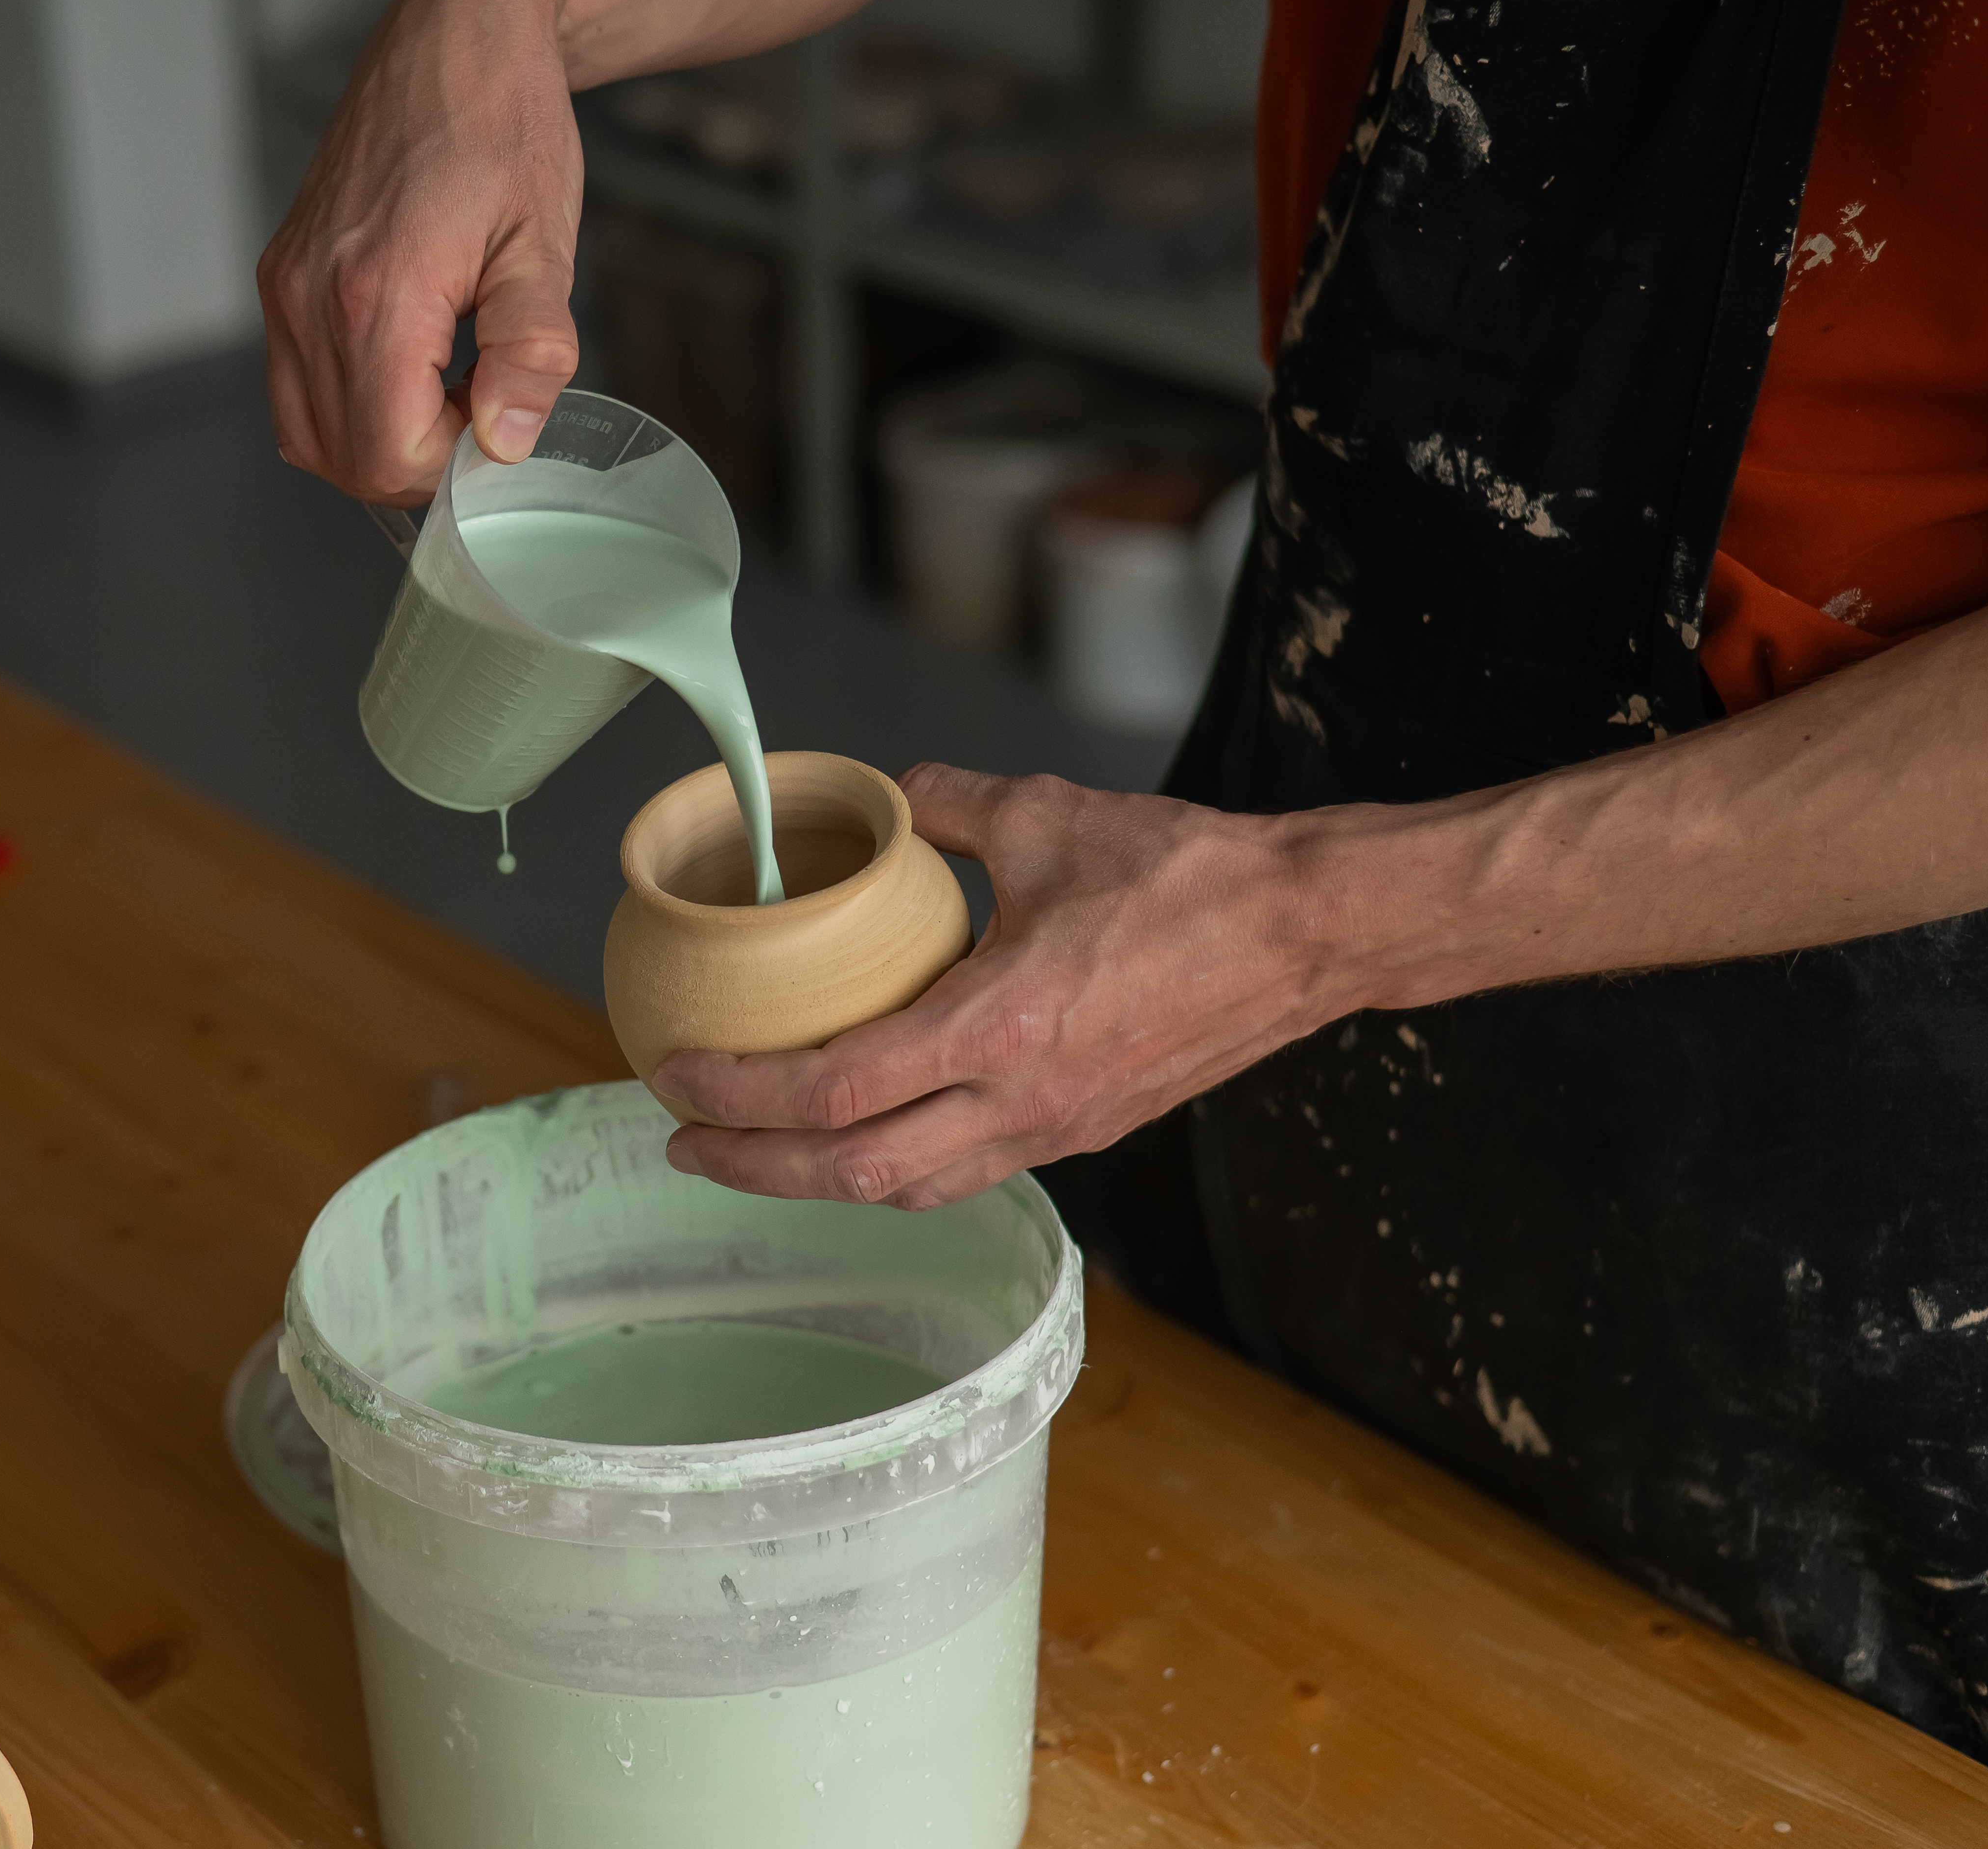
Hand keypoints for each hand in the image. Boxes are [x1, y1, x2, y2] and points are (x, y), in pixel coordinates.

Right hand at [257, 0, 584, 505]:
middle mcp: (310, 294)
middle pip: (344, 457)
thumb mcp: (543, 242)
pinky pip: (295, 384)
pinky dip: (349, 403)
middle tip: (481, 402)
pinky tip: (410, 362)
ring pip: (308, 432)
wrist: (456, 35)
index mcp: (374, 292)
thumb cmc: (505, 122)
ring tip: (447, 381)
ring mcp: (286, 285)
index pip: (388, 454)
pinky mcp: (281, 274)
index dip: (453, 466)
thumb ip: (529, 351)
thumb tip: (508, 441)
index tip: (500, 420)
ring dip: (380, 438)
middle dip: (418, 460)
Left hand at [657, 764, 1355, 1209]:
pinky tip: (858, 1136)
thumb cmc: (1192, 876)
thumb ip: (945, 807)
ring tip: (751, 1150)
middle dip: (755, 1166)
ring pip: (911, 1189)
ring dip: (818, 1179)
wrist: (1310, 932)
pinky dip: (893, 1166)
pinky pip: (965, 1172)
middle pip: (855, 1171)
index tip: (677, 1070)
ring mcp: (1058, 1126)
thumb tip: (882, 798)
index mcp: (1004, 1025)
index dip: (742, 1092)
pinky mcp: (1085, 1129)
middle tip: (682, 1139)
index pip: (837, 1089)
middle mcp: (1024, 1099)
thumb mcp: (1047, 816)